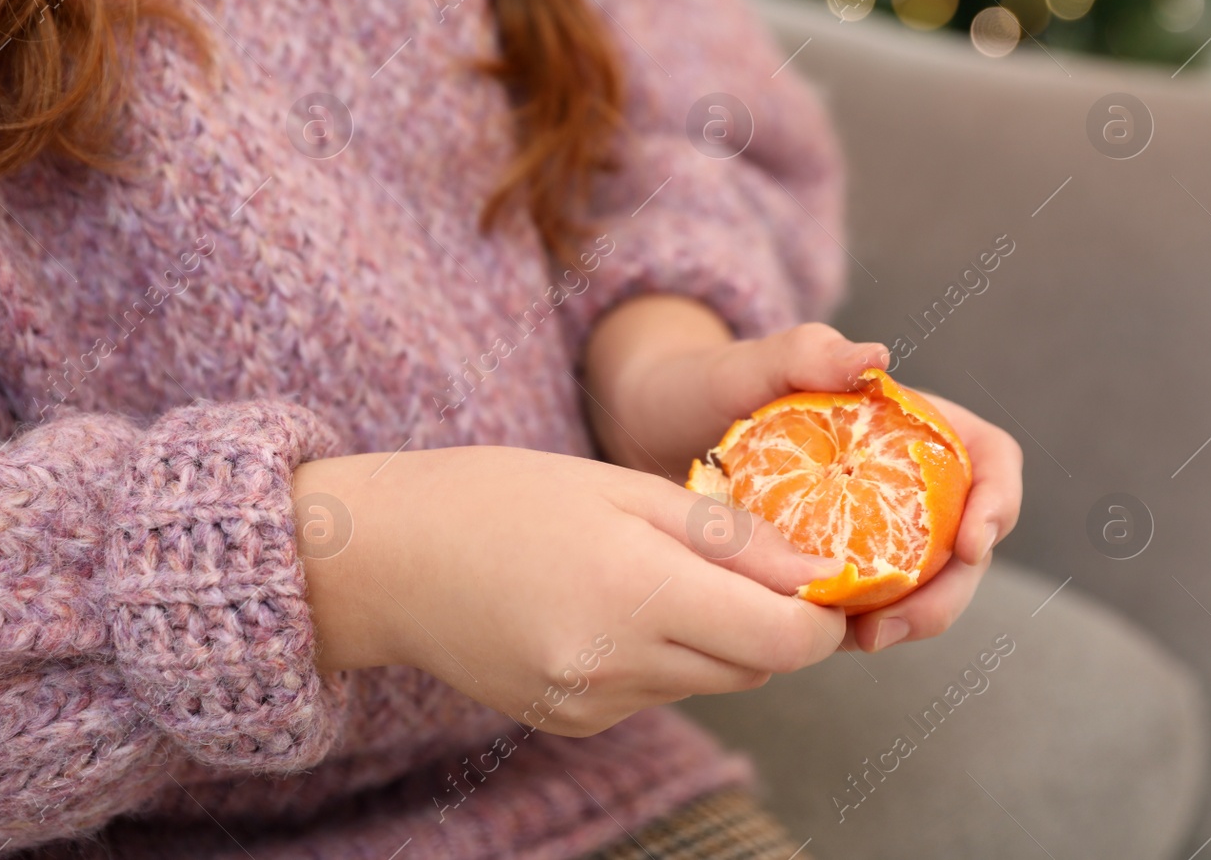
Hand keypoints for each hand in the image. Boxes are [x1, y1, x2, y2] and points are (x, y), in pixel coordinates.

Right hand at [292, 445, 847, 735]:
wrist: (387, 558)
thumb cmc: (500, 497)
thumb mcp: (622, 486)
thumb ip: (730, 535)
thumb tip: (820, 573)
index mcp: (633, 588)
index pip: (782, 638)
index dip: (821, 614)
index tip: (823, 576)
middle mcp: (615, 663)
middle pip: (755, 667)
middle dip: (771, 620)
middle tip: (742, 560)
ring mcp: (591, 704)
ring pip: (710, 683)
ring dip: (717, 636)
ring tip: (659, 572)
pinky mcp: (573, 723)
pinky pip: (657, 693)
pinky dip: (662, 655)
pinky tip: (611, 606)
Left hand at [582, 295, 1021, 650]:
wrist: (648, 428)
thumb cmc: (706, 382)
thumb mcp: (750, 362)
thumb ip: (808, 351)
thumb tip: (878, 357)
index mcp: (902, 423)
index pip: (985, 457)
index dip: (999, 499)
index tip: (973, 542)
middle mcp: (897, 477)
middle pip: (964, 539)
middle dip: (951, 589)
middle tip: (903, 622)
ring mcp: (866, 524)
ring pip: (924, 582)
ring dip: (914, 619)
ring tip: (868, 640)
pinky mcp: (828, 564)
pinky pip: (867, 603)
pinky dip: (862, 626)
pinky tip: (830, 639)